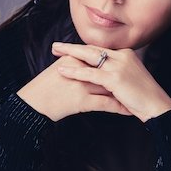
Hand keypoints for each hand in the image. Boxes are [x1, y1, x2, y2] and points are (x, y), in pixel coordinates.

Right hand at [16, 52, 131, 121]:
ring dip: (125, 93)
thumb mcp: (60, 69)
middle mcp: (80, 69)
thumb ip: (77, 64)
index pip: (100, 59)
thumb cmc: (45, 88)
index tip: (127, 70)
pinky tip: (128, 110)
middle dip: (123, 78)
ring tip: (136, 97)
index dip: (114, 66)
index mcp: (75, 59)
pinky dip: (119, 107)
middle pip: (107, 71)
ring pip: (110, 87)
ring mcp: (82, 84)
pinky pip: (106, 103)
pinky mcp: (82, 100)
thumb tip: (91, 63)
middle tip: (137, 83)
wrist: (32, 103)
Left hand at [53, 42, 170, 122]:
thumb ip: (116, 73)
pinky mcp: (115, 77)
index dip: (83, 49)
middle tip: (56, 46)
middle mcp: (122, 56)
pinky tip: (63, 70)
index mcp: (126, 54)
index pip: (100, 49)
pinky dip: (75, 71)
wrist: (156, 105)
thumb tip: (100, 75)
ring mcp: (119, 65)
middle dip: (72, 47)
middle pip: (93, 48)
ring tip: (55, 52)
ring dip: (70, 53)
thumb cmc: (143, 97)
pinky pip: (90, 72)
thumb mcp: (129, 79)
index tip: (69, 49)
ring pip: (89, 56)